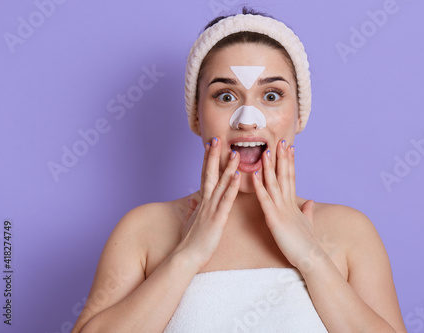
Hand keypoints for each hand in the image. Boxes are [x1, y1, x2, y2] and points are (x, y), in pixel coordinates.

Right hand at [173, 137, 240, 270]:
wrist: (186, 257)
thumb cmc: (190, 242)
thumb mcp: (190, 222)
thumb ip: (192, 209)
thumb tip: (191, 200)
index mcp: (202, 202)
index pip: (205, 176)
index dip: (208, 160)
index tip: (210, 146)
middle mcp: (205, 202)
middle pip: (209, 173)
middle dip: (214, 156)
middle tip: (217, 139)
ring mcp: (211, 209)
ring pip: (220, 183)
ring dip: (228, 167)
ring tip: (235, 153)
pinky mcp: (217, 219)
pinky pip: (226, 200)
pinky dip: (231, 187)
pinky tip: (237, 176)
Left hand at [252, 139, 323, 273]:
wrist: (311, 259)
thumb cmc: (307, 245)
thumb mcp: (307, 224)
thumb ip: (307, 211)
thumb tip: (310, 201)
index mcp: (294, 204)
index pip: (291, 178)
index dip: (289, 162)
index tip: (288, 148)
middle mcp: (288, 203)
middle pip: (284, 176)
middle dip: (282, 158)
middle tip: (279, 141)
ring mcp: (282, 210)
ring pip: (274, 184)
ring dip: (269, 167)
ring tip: (265, 151)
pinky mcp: (275, 220)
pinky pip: (265, 200)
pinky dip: (259, 187)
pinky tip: (254, 175)